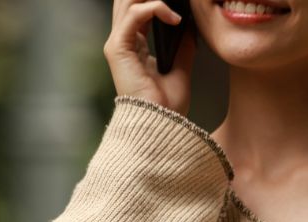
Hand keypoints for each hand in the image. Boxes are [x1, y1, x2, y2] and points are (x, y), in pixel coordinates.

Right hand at [104, 0, 195, 114]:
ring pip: (128, 1)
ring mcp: (118, 45)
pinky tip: (174, 18)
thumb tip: (190, 23)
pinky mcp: (118, 49)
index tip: (178, 1)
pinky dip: (156, 8)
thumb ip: (183, 43)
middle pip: (128, 0)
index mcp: (134, 46)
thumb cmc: (167, 105)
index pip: (137, 7)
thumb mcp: (181, 66)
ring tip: (175, 5)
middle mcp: (122, 42)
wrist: (160, 124)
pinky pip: (135, 14)